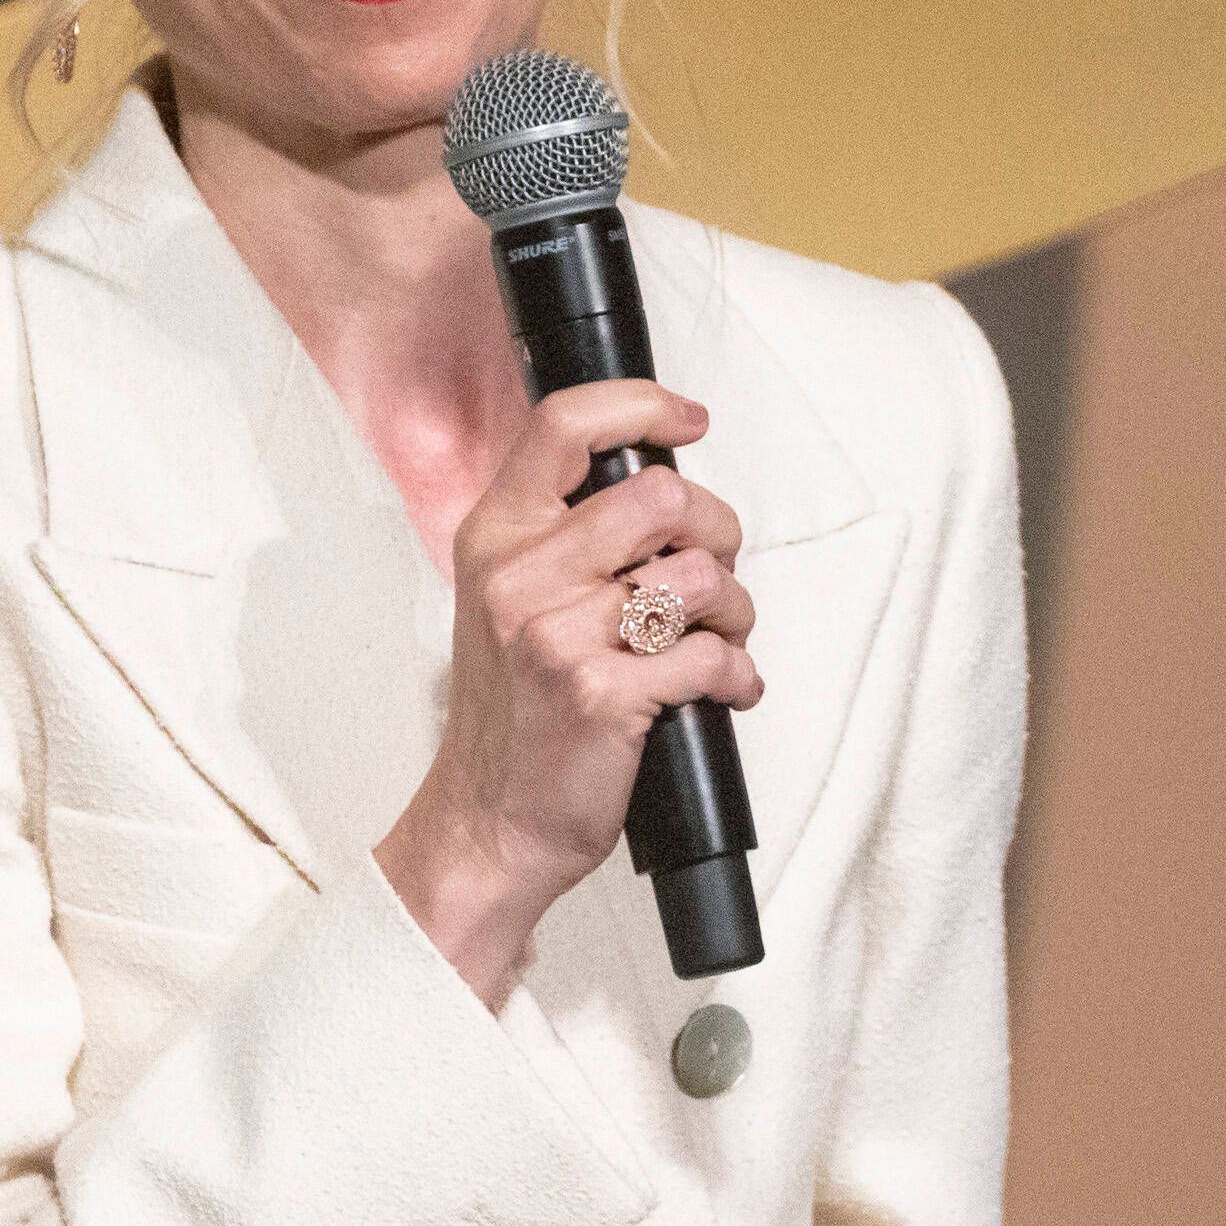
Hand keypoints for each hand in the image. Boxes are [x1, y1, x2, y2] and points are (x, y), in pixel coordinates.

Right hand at [374, 379, 759, 1003]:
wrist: (489, 820)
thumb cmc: (515, 712)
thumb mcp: (509, 599)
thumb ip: (565, 536)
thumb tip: (664, 487)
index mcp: (494, 535)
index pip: (563, 425)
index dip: (642, 406)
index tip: (688, 421)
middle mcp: (519, 575)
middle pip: (662, 494)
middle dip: (717, 530)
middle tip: (712, 573)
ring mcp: (557, 634)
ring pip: (701, 577)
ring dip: (735, 612)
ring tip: (718, 639)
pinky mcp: (601, 695)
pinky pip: (710, 658)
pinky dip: (736, 676)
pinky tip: (720, 690)